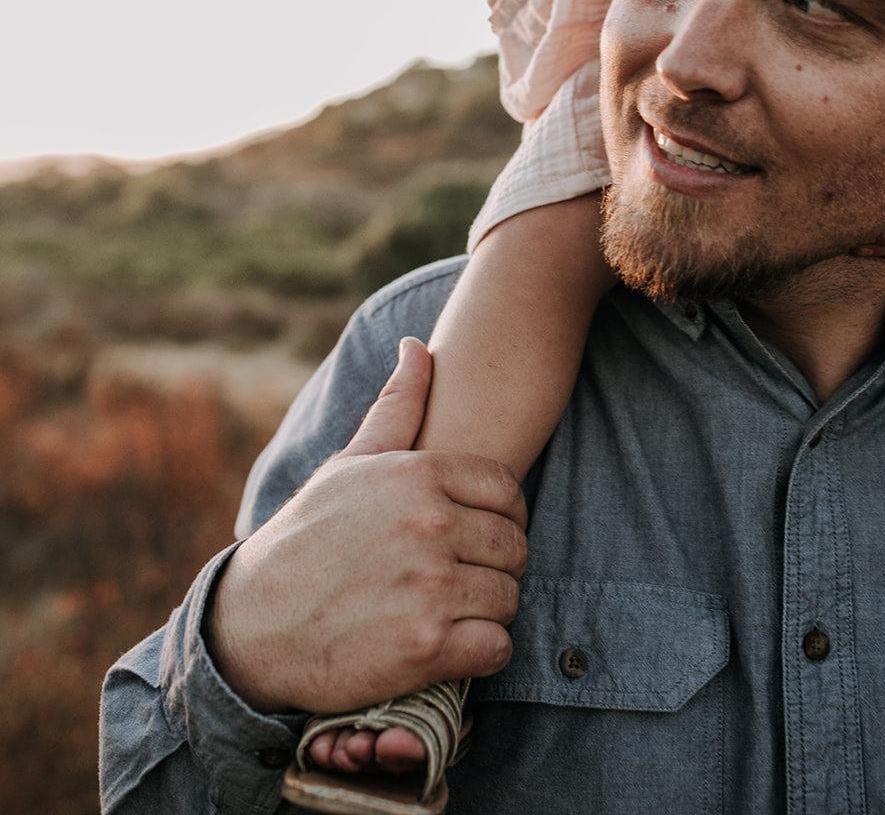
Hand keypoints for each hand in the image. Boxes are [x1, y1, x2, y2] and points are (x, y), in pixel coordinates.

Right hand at [206, 337, 527, 715]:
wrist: (255, 624)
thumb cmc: (308, 537)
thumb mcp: (350, 464)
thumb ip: (396, 407)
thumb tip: (417, 347)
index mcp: (418, 474)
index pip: (507, 490)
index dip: (503, 516)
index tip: (478, 535)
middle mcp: (430, 524)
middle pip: (515, 546)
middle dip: (497, 565)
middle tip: (464, 577)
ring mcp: (430, 586)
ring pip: (509, 597)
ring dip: (488, 610)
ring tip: (452, 609)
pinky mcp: (427, 646)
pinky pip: (496, 647)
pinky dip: (481, 651)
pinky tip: (451, 644)